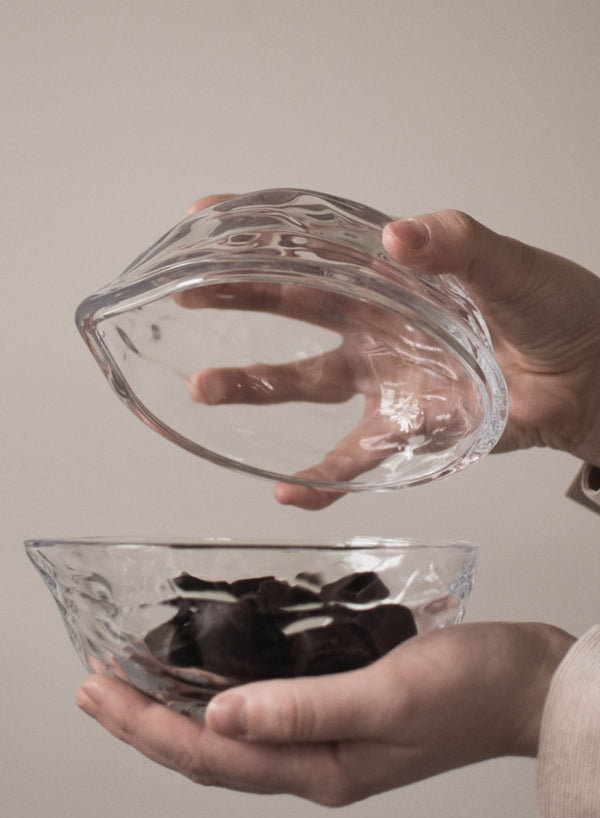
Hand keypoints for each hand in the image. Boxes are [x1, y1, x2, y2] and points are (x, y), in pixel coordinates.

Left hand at [75, 621, 573, 805]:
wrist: (526, 683)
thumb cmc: (471, 691)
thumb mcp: (387, 696)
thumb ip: (304, 708)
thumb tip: (221, 714)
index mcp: (320, 770)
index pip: (211, 755)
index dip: (146, 727)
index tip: (99, 692)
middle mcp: (314, 760)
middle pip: (208, 748)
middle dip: (143, 720)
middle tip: (92, 684)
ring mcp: (326, 737)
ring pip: (231, 728)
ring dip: (176, 704)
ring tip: (132, 677)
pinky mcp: (339, 706)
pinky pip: (264, 705)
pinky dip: (223, 687)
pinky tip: (208, 667)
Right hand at [181, 198, 599, 506]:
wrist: (592, 375)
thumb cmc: (557, 308)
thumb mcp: (507, 266)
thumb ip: (457, 245)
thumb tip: (399, 236)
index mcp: (395, 273)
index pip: (317, 242)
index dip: (262, 228)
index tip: (207, 216)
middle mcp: (378, 322)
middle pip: (293, 305)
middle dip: (237, 296)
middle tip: (184, 293)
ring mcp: (386, 376)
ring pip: (305, 382)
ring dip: (254, 386)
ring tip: (203, 388)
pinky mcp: (407, 427)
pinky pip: (353, 458)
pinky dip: (321, 480)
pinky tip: (287, 493)